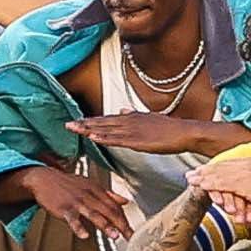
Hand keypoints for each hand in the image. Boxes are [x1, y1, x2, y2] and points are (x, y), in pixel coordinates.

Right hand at [19, 164, 134, 238]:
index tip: (132, 231)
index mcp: (96, 190)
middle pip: (108, 211)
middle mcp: (89, 195)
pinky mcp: (64, 208)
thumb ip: (109, 194)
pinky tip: (84, 235)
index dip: (125, 219)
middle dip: (121, 225)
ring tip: (114, 235)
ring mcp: (76, 202)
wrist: (44, 178)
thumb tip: (124, 201)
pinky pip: (72, 218)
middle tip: (130, 236)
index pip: (115, 206)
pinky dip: (78, 227)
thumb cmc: (67, 183)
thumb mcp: (90, 185)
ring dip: (105, 225)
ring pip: (94, 214)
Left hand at [70, 111, 212, 154]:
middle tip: (67, 125)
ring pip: (106, 129)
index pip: (106, 119)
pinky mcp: (137, 140)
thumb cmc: (169, 128)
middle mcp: (128, 121)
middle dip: (84, 123)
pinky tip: (93, 137)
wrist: (183, 132)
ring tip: (75, 129)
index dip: (91, 120)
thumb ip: (133, 114)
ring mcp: (132, 130)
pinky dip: (104, 138)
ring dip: (89, 129)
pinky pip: (117, 139)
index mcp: (130, 117)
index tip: (77, 121)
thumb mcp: (149, 117)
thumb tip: (122, 110)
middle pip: (102, 122)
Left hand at [187, 157, 250, 225]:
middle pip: (220, 167)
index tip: (202, 171)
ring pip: (218, 174)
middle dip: (204, 171)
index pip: (226, 164)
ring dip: (203, 178)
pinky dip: (210, 184)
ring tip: (191, 180)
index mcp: (250, 161)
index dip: (212, 168)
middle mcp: (245, 164)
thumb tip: (240, 187)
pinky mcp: (242, 182)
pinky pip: (222, 183)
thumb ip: (248, 181)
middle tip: (190, 174)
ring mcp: (243, 172)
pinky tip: (201, 186)